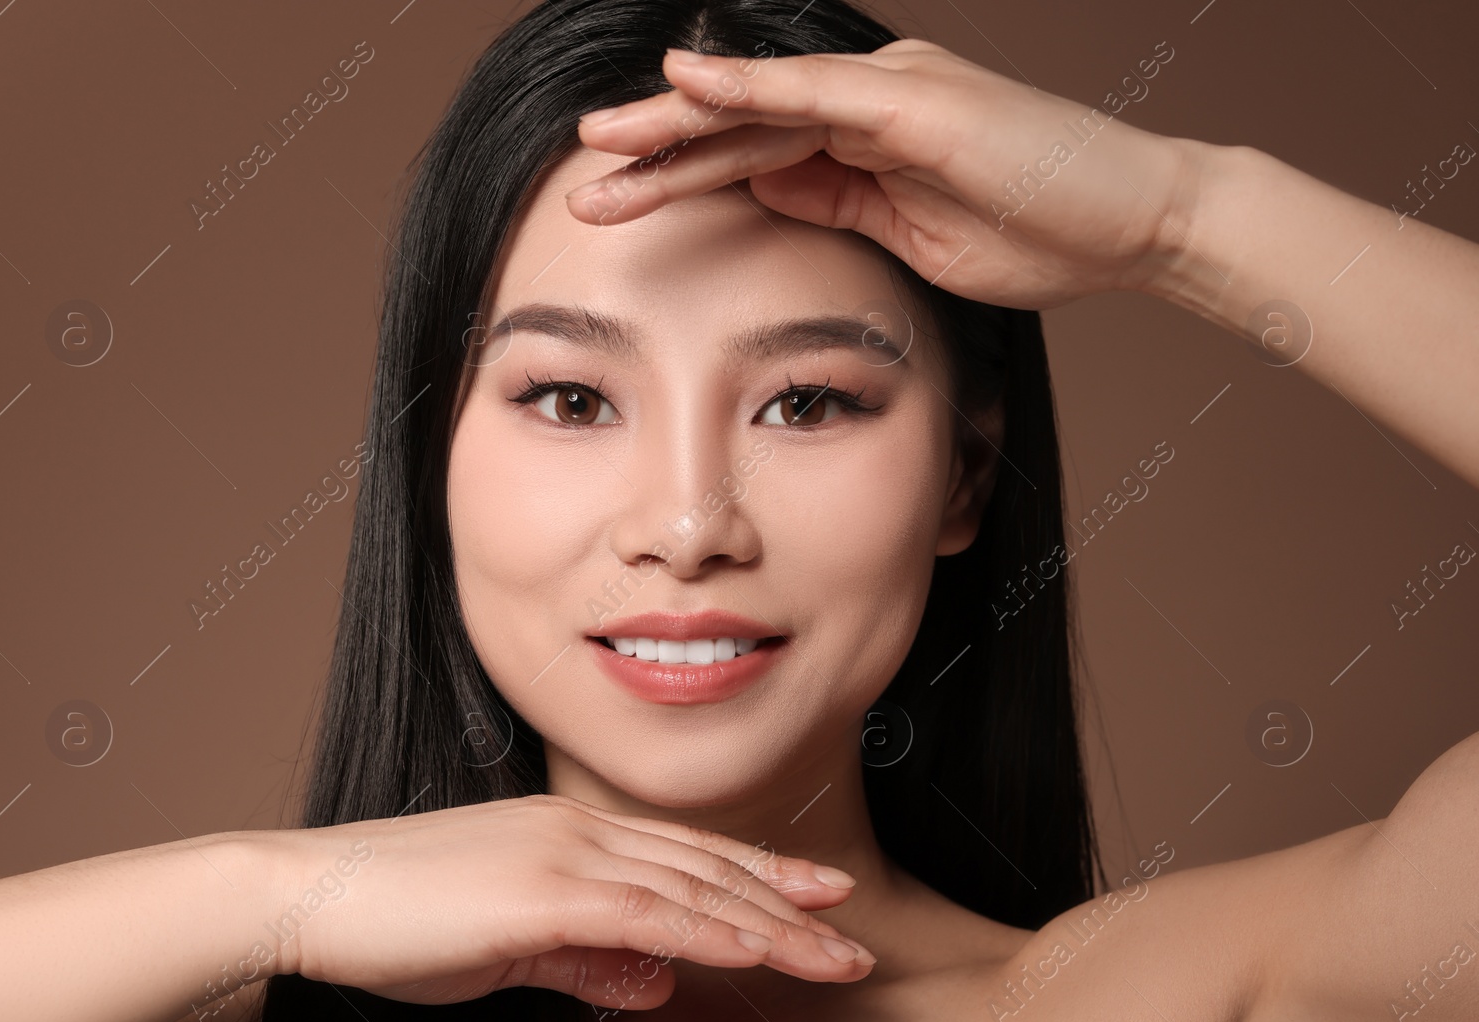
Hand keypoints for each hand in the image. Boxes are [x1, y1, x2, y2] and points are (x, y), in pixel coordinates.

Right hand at [271, 794, 873, 1008]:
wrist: (313, 893)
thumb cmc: (396, 918)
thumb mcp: (503, 947)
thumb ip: (581, 957)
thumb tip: (652, 977)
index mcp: (570, 837)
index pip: (684, 856)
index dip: (756, 876)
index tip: (813, 896)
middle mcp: (579, 834)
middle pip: (706, 869)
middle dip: (787, 903)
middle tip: (852, 929)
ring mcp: (564, 857)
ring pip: (693, 889)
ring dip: (772, 922)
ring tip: (834, 952)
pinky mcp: (543, 892)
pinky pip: (648, 915)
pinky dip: (712, 932)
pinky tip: (760, 950)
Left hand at [567, 39, 1203, 310]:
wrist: (1135, 226)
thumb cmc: (1039, 236)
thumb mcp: (909, 236)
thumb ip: (838, 205)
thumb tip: (766, 191)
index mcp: (865, 142)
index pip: (754, 156)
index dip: (683, 176)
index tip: (619, 203)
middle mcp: (868, 103)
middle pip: (740, 127)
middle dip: (658, 152)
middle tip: (584, 174)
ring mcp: (890, 92)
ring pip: (759, 109)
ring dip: (676, 126)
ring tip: (600, 142)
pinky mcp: (912, 99)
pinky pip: (810, 96)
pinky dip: (744, 91)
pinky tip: (682, 87)